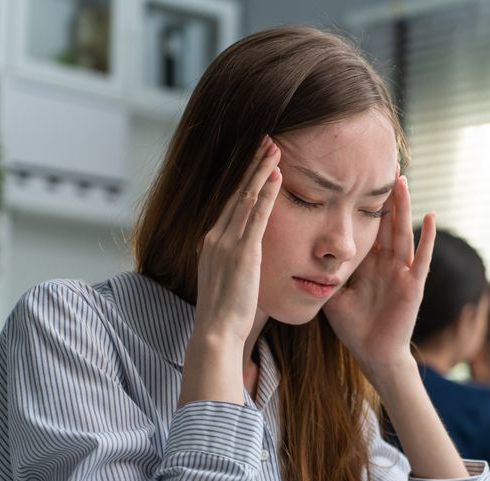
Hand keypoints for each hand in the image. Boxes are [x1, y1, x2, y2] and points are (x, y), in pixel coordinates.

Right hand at [192, 137, 280, 345]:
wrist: (215, 331)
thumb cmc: (224, 314)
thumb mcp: (225, 281)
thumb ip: (232, 263)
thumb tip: (242, 259)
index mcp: (212, 241)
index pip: (230, 202)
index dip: (243, 178)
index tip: (254, 159)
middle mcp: (216, 236)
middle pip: (236, 192)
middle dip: (251, 164)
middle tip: (265, 140)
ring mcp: (228, 242)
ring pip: (246, 197)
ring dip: (261, 170)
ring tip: (273, 147)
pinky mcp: (243, 252)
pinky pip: (257, 216)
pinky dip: (268, 193)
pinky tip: (278, 175)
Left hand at [323, 176, 434, 385]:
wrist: (373, 354)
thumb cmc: (354, 327)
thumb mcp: (333, 293)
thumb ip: (323, 272)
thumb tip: (297, 255)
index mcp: (368, 263)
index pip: (367, 227)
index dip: (364, 204)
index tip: (357, 178)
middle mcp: (387, 263)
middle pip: (386, 222)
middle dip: (385, 196)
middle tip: (384, 166)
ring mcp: (402, 272)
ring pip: (403, 233)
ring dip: (404, 207)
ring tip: (402, 181)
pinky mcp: (413, 285)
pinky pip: (421, 258)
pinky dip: (426, 238)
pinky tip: (430, 217)